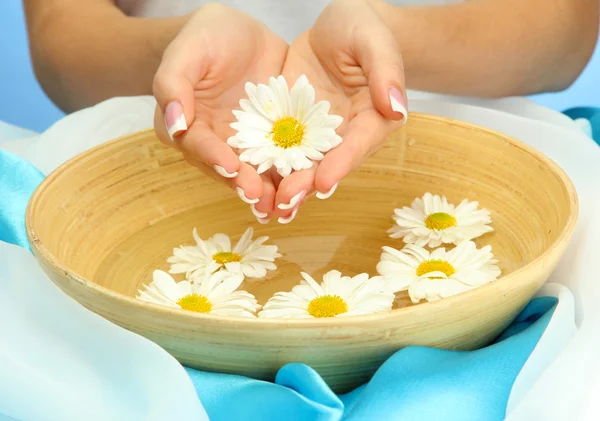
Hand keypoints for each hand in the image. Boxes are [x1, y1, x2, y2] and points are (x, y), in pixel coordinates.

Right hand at [153, 3, 287, 221]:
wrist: (241, 33)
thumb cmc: (207, 36)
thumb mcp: (188, 51)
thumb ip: (173, 84)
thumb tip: (173, 124)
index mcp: (186, 125)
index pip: (198, 145)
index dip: (214, 157)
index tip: (231, 167)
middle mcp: (213, 141)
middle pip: (227, 167)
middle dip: (243, 183)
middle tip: (259, 197)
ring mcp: (243, 144)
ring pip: (254, 171)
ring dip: (267, 190)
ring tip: (282, 205)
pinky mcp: (269, 140)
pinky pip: (279, 158)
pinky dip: (290, 174)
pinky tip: (302, 187)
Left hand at [274, 0, 406, 220]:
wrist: (337, 27)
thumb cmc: (362, 28)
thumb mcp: (374, 41)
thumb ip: (385, 71)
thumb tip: (397, 107)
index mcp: (374, 118)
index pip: (358, 144)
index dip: (342, 164)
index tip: (324, 182)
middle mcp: (347, 133)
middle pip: (328, 163)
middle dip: (306, 184)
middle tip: (285, 202)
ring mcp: (319, 133)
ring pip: (303, 163)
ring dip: (286, 185)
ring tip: (267, 205)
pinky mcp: (294, 126)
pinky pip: (281, 147)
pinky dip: (268, 165)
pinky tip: (249, 180)